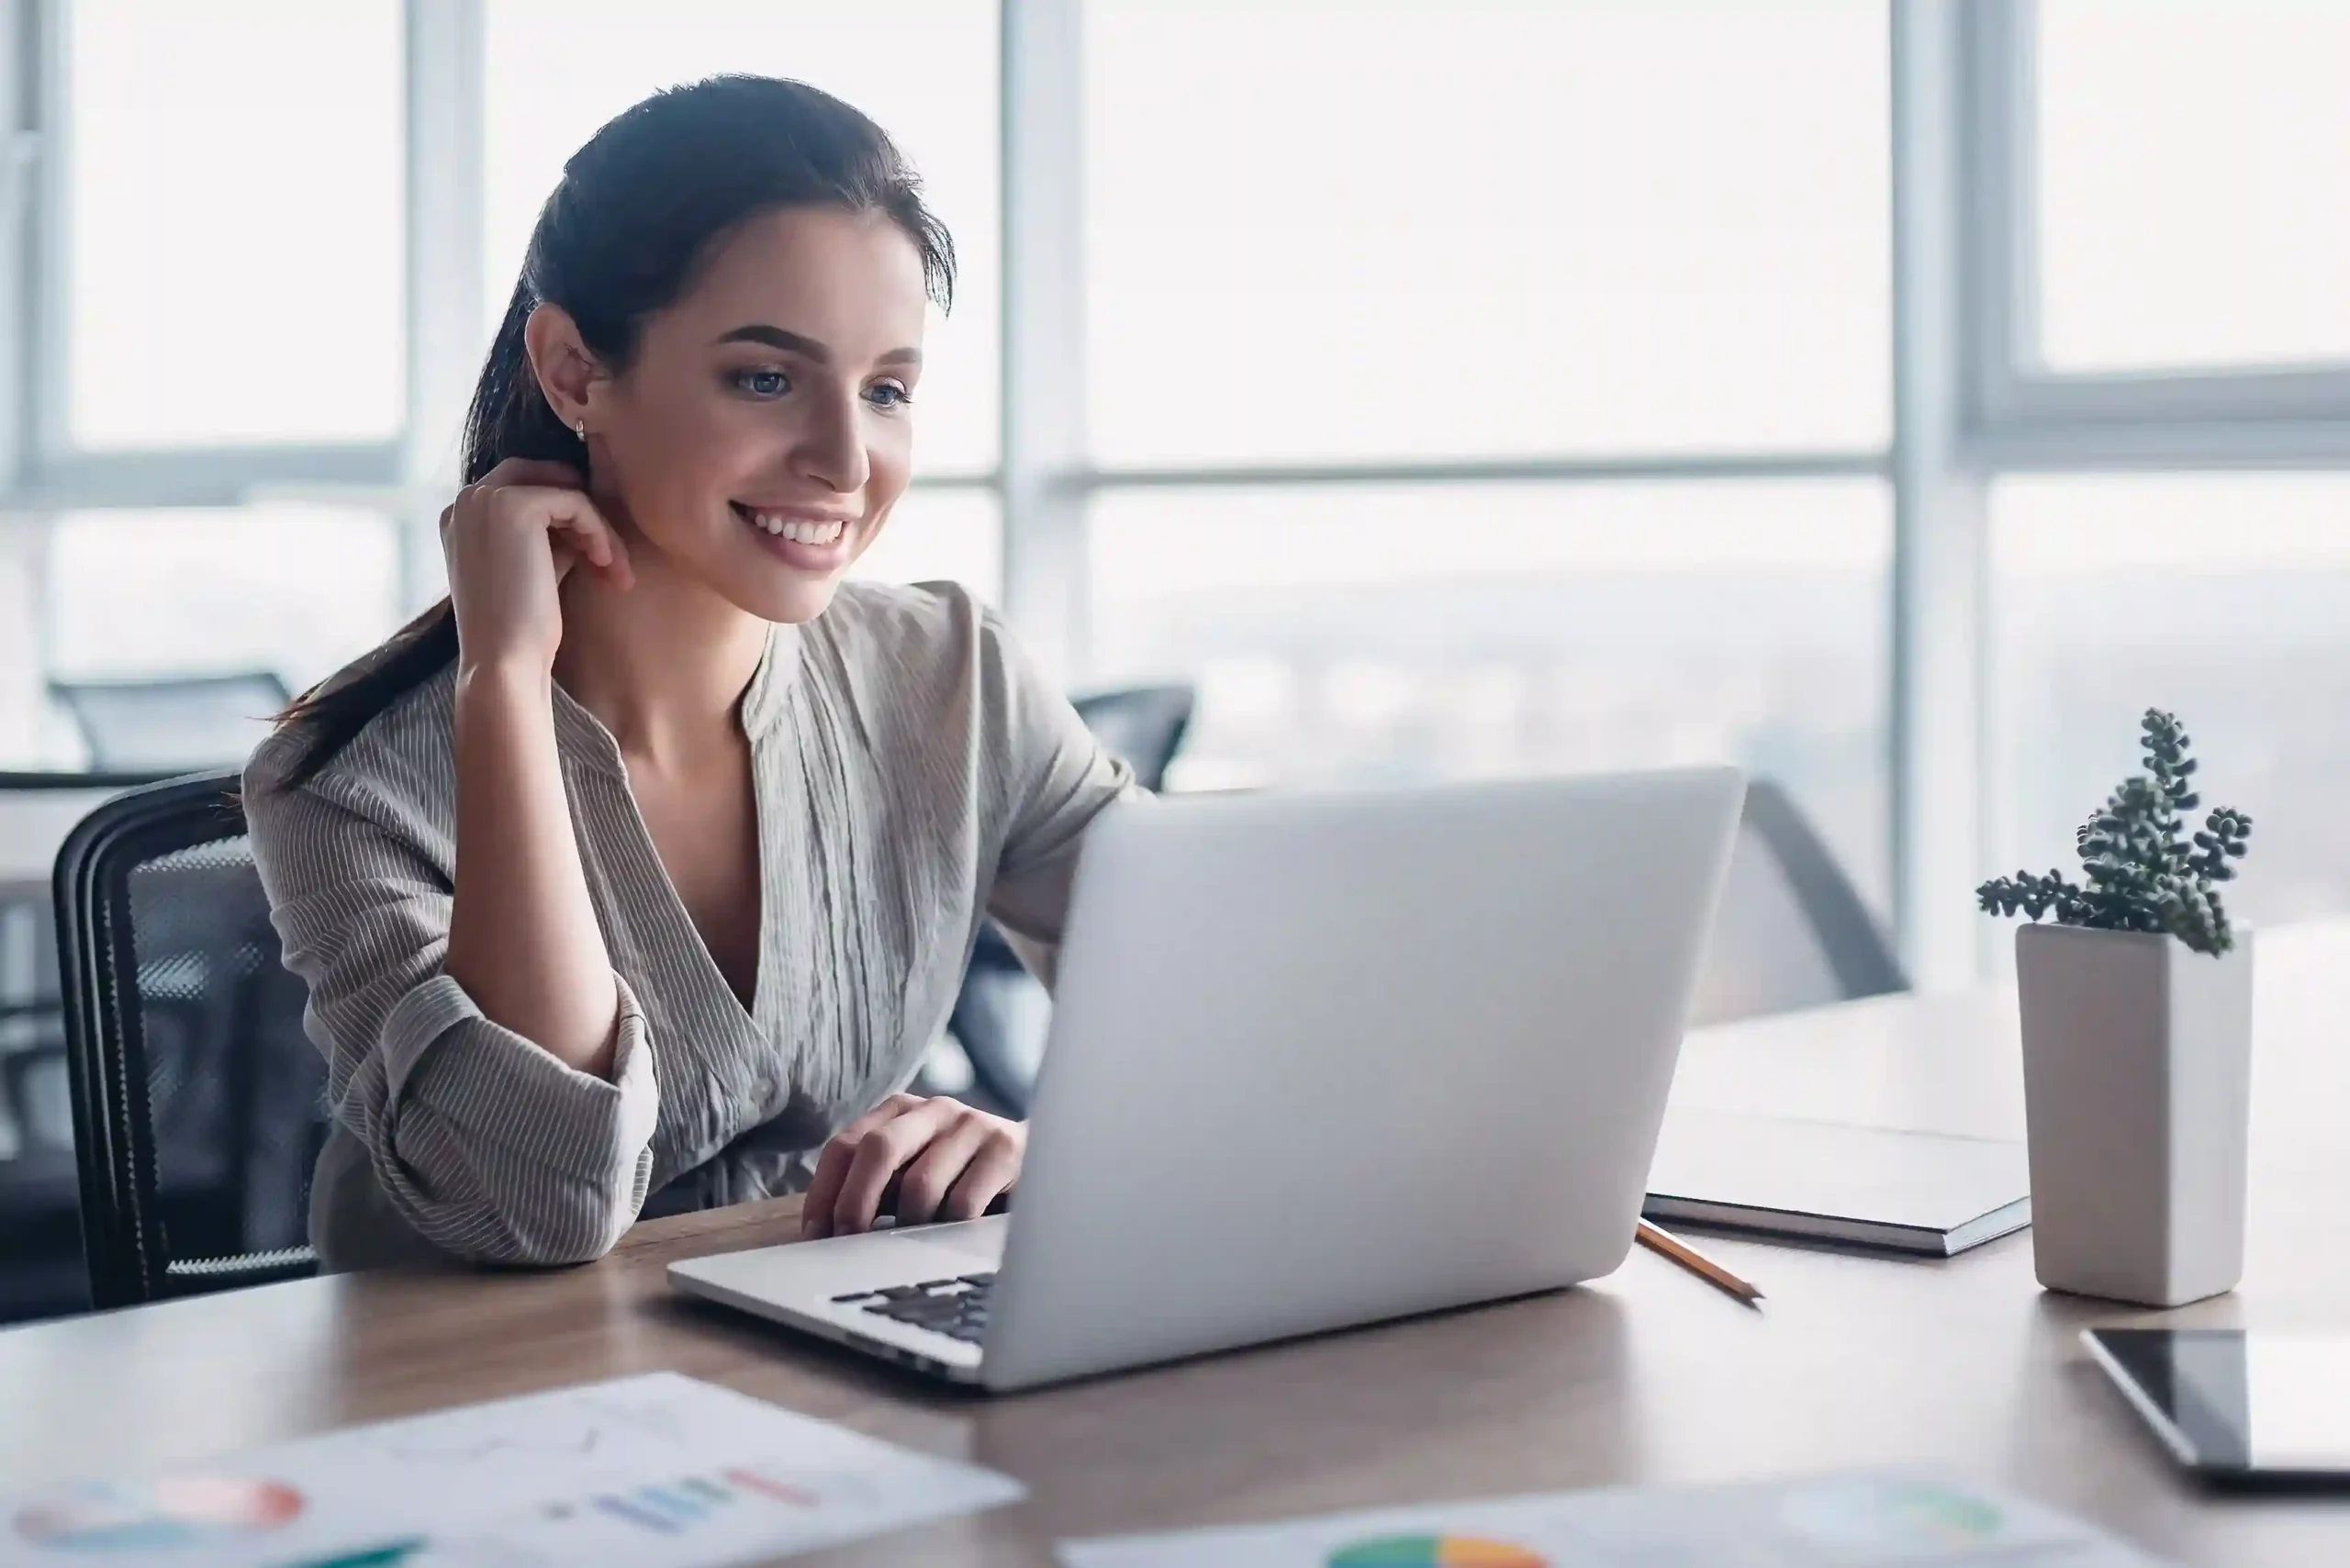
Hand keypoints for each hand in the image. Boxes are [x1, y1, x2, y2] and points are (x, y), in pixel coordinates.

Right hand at [442, 457, 634, 674]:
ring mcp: (485, 498)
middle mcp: (466, 500)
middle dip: (583, 514)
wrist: (504, 662)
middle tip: (609, 558)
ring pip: (564, 492)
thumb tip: (586, 514)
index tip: (595, 554)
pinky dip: (599, 532)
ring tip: (614, 572)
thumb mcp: (534, 569)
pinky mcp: (514, 505)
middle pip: (543, 480)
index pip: (524, 488)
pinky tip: (607, 567)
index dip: (565, 516)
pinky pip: (575, 502)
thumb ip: (550, 536)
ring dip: (599, 530)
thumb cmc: (521, 630)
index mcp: (461, 517)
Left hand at [801, 1094, 1024, 1238]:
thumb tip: (826, 1233)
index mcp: (898, 1111)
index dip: (824, 1193)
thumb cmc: (959, 1179)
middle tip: (848, 1243)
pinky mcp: (1006, 1147)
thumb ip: (875, 1190)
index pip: (843, 1146)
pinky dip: (950, 1228)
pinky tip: (955, 1233)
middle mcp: (933, 1109)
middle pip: (877, 1150)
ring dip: (911, 1224)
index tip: (816, 1235)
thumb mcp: (911, 1176)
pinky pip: (963, 1202)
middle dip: (855, 1203)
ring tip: (917, 1240)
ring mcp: (971, 1124)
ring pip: (920, 1183)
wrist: (1043, 1162)